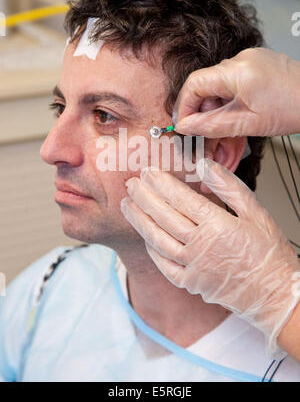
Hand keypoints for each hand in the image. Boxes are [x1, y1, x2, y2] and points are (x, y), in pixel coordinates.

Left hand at [121, 158, 299, 356]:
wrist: (276, 294)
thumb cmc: (269, 253)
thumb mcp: (256, 212)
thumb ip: (228, 186)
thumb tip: (204, 165)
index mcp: (218, 226)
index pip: (181, 199)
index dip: (161, 184)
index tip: (148, 172)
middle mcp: (201, 247)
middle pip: (164, 217)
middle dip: (144, 197)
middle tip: (131, 183)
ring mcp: (193, 267)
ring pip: (158, 240)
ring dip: (139, 221)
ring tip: (127, 205)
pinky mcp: (190, 283)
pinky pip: (164, 265)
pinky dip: (152, 249)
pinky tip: (144, 236)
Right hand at [172, 48, 299, 137]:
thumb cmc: (294, 109)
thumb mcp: (248, 124)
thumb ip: (212, 125)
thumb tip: (186, 126)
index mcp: (236, 72)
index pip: (194, 84)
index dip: (184, 107)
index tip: (183, 126)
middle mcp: (241, 60)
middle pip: (206, 87)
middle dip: (203, 115)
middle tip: (205, 138)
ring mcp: (250, 60)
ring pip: (220, 88)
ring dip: (217, 112)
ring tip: (226, 134)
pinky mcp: (257, 65)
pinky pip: (234, 84)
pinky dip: (230, 103)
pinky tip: (237, 119)